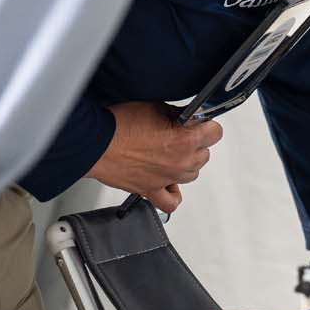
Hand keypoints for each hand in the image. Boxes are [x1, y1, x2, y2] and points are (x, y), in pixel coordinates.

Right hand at [88, 101, 223, 212]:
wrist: (94, 143)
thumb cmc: (119, 125)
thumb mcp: (156, 107)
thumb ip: (178, 114)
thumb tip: (188, 117)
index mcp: (185, 140)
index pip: (215, 133)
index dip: (206, 125)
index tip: (197, 122)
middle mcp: (180, 162)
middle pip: (204, 154)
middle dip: (195, 143)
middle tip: (178, 134)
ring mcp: (166, 179)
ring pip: (192, 174)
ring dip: (185, 164)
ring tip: (169, 154)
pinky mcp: (150, 191)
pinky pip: (171, 202)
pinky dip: (172, 193)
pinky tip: (168, 181)